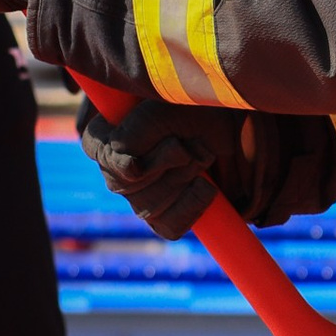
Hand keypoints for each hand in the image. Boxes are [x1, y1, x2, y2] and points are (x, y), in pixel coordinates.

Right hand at [77, 87, 226, 240]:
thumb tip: (129, 170)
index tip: (136, 164)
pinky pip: (168, 227)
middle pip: (124, 186)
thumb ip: (133, 136)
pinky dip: (191, 206)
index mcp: (111, 132)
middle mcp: (122, 166)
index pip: (93, 148)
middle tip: (187, 144)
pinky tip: (206, 186)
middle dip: (165, 164)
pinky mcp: (169, 214)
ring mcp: (144, 194)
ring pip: (146, 208)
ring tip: (202, 156)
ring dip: (183, 179)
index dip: (114, 160)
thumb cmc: (198, 109)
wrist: (242, 125)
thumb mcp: (162, 111)